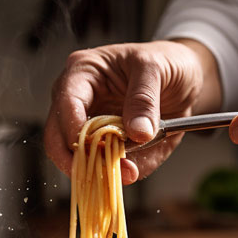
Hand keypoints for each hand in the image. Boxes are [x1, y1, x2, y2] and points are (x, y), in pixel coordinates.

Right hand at [44, 40, 219, 183]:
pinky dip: (109, 175)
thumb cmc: (164, 62)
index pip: (66, 105)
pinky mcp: (99, 146)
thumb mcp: (157, 69)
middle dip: (77, 160)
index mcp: (82, 73)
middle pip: (56, 138)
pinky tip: (129, 171)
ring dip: (95, 171)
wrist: (181, 79)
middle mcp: (75, 101)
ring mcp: (84, 126)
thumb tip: (137, 134)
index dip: (76, 131)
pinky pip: (96, 167)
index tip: (96, 149)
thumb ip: (145, 100)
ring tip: (126, 172)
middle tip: (103, 172)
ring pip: (71, 158)